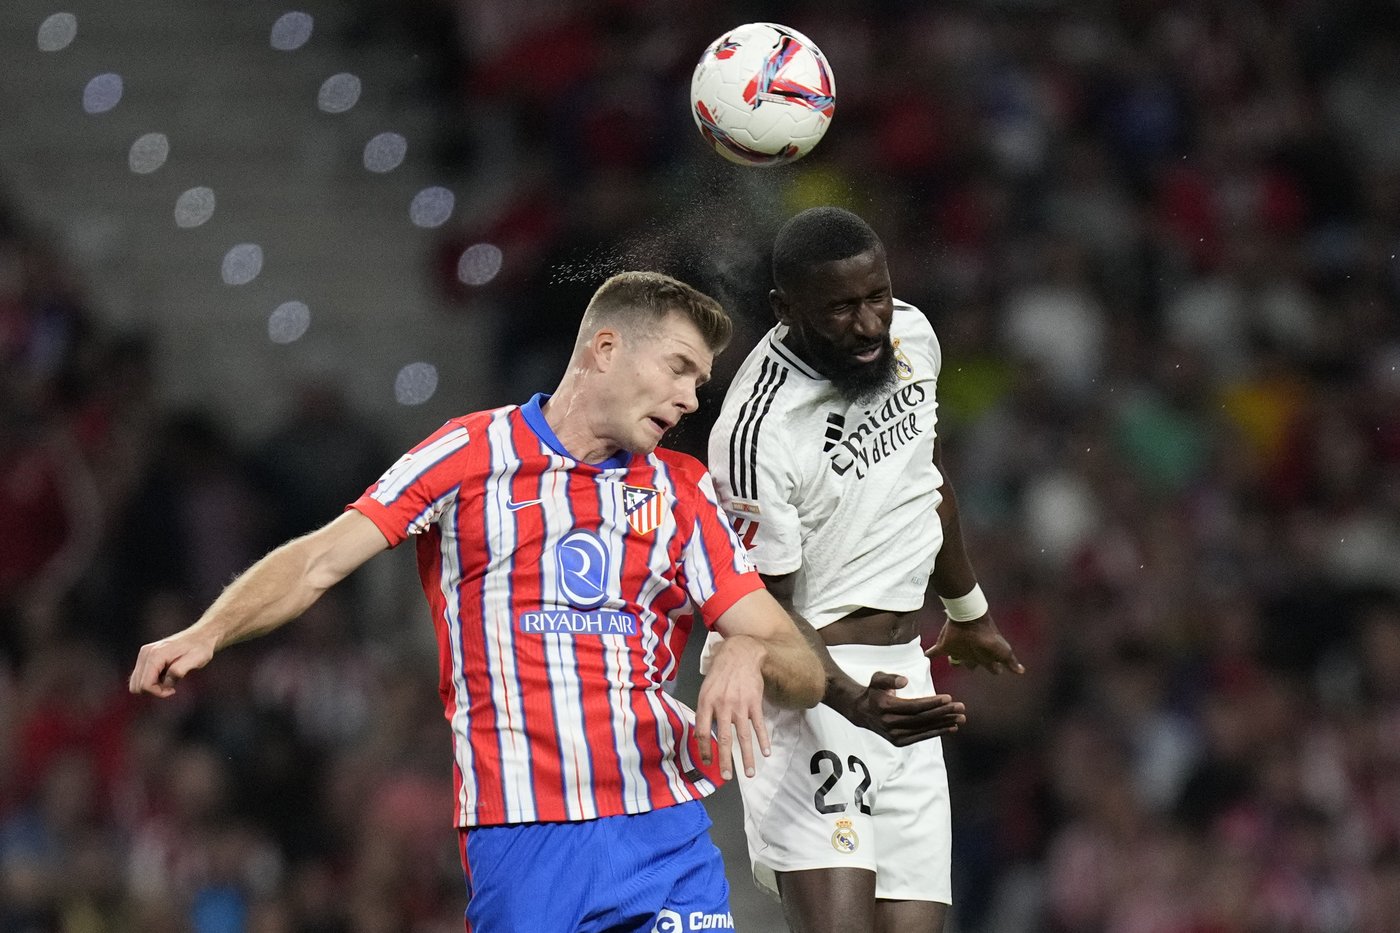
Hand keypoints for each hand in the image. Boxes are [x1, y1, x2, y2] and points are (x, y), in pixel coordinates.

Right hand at [128, 630, 216, 697]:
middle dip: (154, 690)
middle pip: (137, 686)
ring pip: (136, 683)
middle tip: (172, 686)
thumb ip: (179, 671)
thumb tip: (166, 682)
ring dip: (152, 686)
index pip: (145, 685)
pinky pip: (140, 677)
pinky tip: (166, 676)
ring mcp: (144, 654)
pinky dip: (151, 681)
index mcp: (155, 655)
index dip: (158, 692)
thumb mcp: (195, 660)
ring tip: (170, 680)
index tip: (173, 690)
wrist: (200, 636)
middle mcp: (145, 653)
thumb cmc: (200, 648)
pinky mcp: (145, 656)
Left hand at [695, 634, 770, 779]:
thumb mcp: (706, 688)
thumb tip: (701, 733)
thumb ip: (704, 711)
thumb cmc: (720, 672)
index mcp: (706, 702)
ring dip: (747, 756)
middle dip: (725, 760)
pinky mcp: (754, 703)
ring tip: (749, 773)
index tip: (707, 762)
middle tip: (726, 777)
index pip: (703, 732)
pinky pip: (758, 725)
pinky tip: (765, 752)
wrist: (741, 654)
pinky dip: (762, 740)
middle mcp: (722, 706)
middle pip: (724, 739)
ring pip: (743, 736)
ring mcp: (740, 705)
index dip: (705, 749)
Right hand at [828, 672, 965, 746]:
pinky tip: (951, 728)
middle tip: (960, 708)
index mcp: (885, 707)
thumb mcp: (877, 678)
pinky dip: (937, 732)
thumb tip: (904, 681)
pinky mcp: (899, 742)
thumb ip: (890, 678)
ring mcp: (894, 735)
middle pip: (921, 719)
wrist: (861, 712)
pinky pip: (921, 737)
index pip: (914, 707)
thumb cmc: (874, 692)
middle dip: (943, 713)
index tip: (948, 698)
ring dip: (944, 724)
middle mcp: (890, 724)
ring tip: (961, 719)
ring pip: (923, 729)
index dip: (932, 703)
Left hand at [926, 613, 1024, 674]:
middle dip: (970, 665)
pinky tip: (925, 655)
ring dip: (953, 661)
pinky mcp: (944, 645)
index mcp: (985, 657)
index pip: (991, 666)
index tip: (997, 671)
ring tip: (951, 660)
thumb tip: (1022, 671)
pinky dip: (929, 653)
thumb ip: (1011, 662)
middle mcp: (971, 654)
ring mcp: (958, 649)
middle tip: (969, 666)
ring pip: (955, 659)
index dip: (994, 669)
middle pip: (971, 664)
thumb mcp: (1003, 651)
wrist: (970, 621)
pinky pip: (934, 652)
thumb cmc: (988, 637)